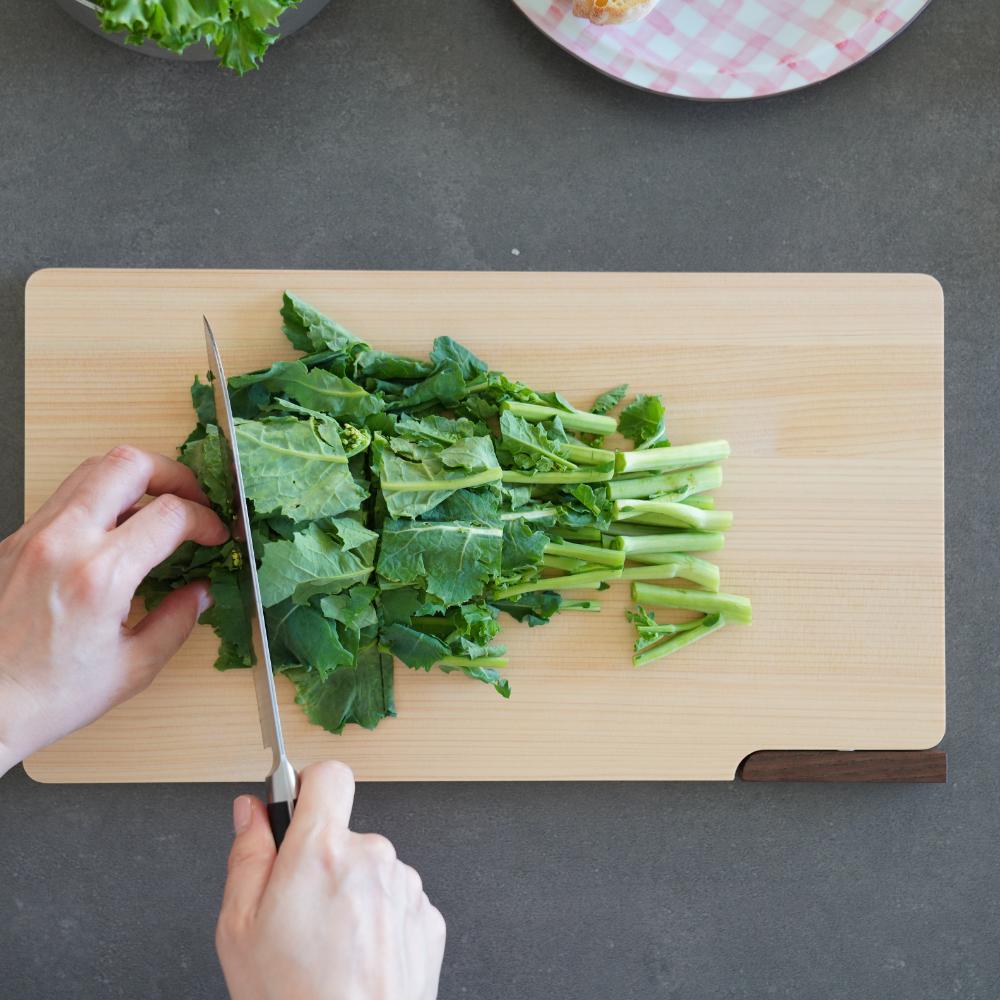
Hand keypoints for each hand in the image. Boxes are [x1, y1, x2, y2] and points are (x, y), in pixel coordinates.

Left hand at [0, 445, 227, 773]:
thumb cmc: (46, 697)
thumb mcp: (132, 668)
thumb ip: (176, 622)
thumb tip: (200, 592)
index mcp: (98, 576)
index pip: (170, 514)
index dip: (206, 519)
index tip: (215, 534)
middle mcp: (62, 542)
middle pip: (127, 464)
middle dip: (173, 474)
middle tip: (191, 499)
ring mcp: (32, 535)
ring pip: (92, 469)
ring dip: (135, 480)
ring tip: (155, 509)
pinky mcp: (14, 540)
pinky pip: (66, 497)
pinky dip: (101, 499)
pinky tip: (116, 532)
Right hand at [217, 761, 445, 999]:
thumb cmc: (292, 997)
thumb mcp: (238, 927)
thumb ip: (247, 854)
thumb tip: (250, 809)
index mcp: (321, 850)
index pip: (328, 775)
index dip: (309, 788)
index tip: (296, 812)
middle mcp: (372, 856)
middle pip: (345, 835)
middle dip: (322, 862)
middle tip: (299, 915)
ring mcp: (405, 886)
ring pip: (372, 871)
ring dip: (353, 895)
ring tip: (330, 949)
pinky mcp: (427, 917)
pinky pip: (397, 902)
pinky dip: (379, 922)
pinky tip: (358, 959)